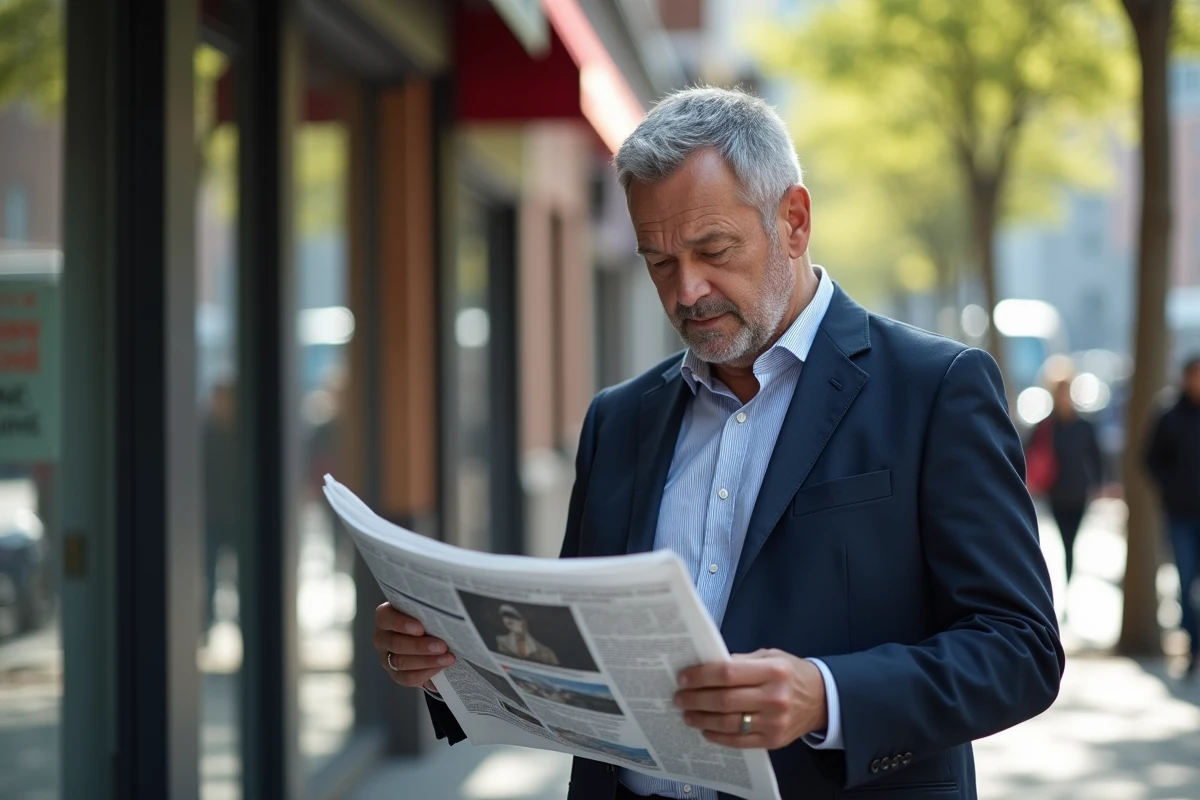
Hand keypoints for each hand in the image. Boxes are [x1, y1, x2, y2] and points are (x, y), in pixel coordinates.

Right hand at [373, 603, 455, 690]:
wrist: (428, 639)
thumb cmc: (425, 619)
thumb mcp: (424, 613)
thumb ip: (427, 613)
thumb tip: (444, 617)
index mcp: (385, 616)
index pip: (386, 618)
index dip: (401, 623)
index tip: (420, 628)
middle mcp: (382, 637)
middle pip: (395, 644)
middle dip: (420, 646)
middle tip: (442, 646)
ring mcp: (386, 658)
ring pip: (401, 662)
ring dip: (427, 661)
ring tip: (447, 658)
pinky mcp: (395, 674)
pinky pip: (407, 678)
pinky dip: (426, 673)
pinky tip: (440, 668)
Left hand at [674, 649, 826, 749]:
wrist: (822, 700)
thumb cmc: (792, 674)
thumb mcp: (770, 657)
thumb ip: (741, 661)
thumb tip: (707, 666)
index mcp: (773, 671)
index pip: (728, 673)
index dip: (701, 676)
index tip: (683, 678)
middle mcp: (774, 697)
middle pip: (725, 700)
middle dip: (696, 699)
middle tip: (679, 698)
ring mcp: (774, 722)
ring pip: (729, 723)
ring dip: (702, 719)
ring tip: (688, 714)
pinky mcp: (773, 740)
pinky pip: (739, 741)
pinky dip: (718, 736)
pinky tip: (706, 729)